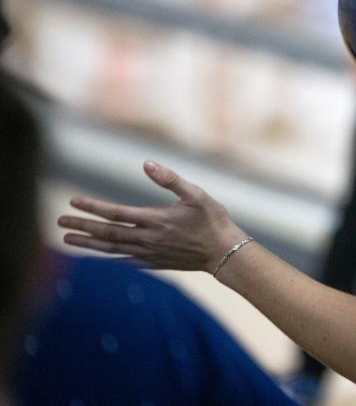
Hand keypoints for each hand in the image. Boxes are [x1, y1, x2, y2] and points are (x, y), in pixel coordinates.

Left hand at [58, 160, 247, 273]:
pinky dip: (109, 257)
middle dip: (82, 226)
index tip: (73, 201)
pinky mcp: (155, 262)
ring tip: (69, 239)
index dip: (93, 207)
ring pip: (112, 248)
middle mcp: (148, 238)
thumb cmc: (213, 220)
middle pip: (107, 233)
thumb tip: (147, 163)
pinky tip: (99, 256)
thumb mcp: (196, 194)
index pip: (116, 213)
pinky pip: (126, 260)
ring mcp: (150, 253)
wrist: (225, 252)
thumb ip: (170, 179)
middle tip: (60, 222)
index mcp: (155, 220)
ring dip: (88, 243)